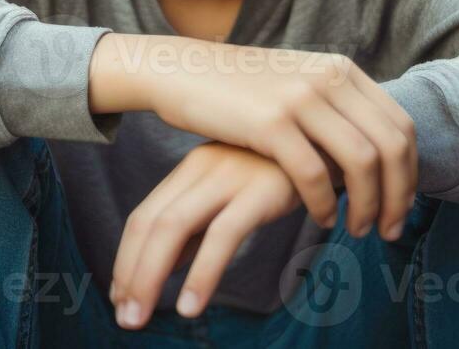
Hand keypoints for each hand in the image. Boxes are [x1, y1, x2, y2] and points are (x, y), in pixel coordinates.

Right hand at [91, 34, 415, 238]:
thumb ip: (335, 104)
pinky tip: (321, 218)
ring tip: (358, 229)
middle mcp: (329, 78)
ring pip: (362, 162)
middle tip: (389, 229)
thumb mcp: (298, 81)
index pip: (400, 125)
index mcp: (342, 70)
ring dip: (367, 205)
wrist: (182, 70)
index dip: (410, 173)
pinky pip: (315, 174)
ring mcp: (300, 98)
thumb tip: (373, 145)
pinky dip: (325, 204)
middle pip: (391, 146)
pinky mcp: (270, 122)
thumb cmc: (240, 88)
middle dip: (398, 196)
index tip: (401, 206)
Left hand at [110, 143, 297, 327]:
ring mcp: (230, 175)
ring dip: (148, 276)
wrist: (337, 141)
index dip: (127, 258)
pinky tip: (191, 305)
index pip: (145, 215)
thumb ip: (202, 225)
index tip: (120, 296)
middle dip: (129, 273)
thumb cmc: (285, 172)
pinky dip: (202, 273)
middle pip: (150, 222)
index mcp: (193, 168)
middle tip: (124, 317)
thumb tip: (167, 265)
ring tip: (139, 317)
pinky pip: (223, 234)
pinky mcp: (261, 189)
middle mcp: (203, 167)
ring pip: (173, 227)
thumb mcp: (236, 193)